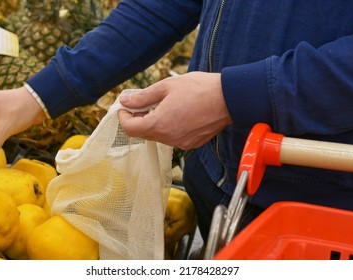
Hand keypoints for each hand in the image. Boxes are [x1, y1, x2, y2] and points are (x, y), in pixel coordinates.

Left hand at [117, 71, 231, 148]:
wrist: (228, 98)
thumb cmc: (198, 88)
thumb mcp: (166, 86)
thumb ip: (143, 97)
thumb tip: (126, 101)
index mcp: (159, 124)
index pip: (130, 128)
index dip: (123, 118)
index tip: (124, 107)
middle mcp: (169, 138)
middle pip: (144, 133)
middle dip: (138, 119)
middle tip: (141, 103)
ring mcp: (181, 143)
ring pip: (159, 136)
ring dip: (154, 123)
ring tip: (162, 105)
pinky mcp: (192, 143)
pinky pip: (173, 138)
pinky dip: (169, 127)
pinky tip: (177, 113)